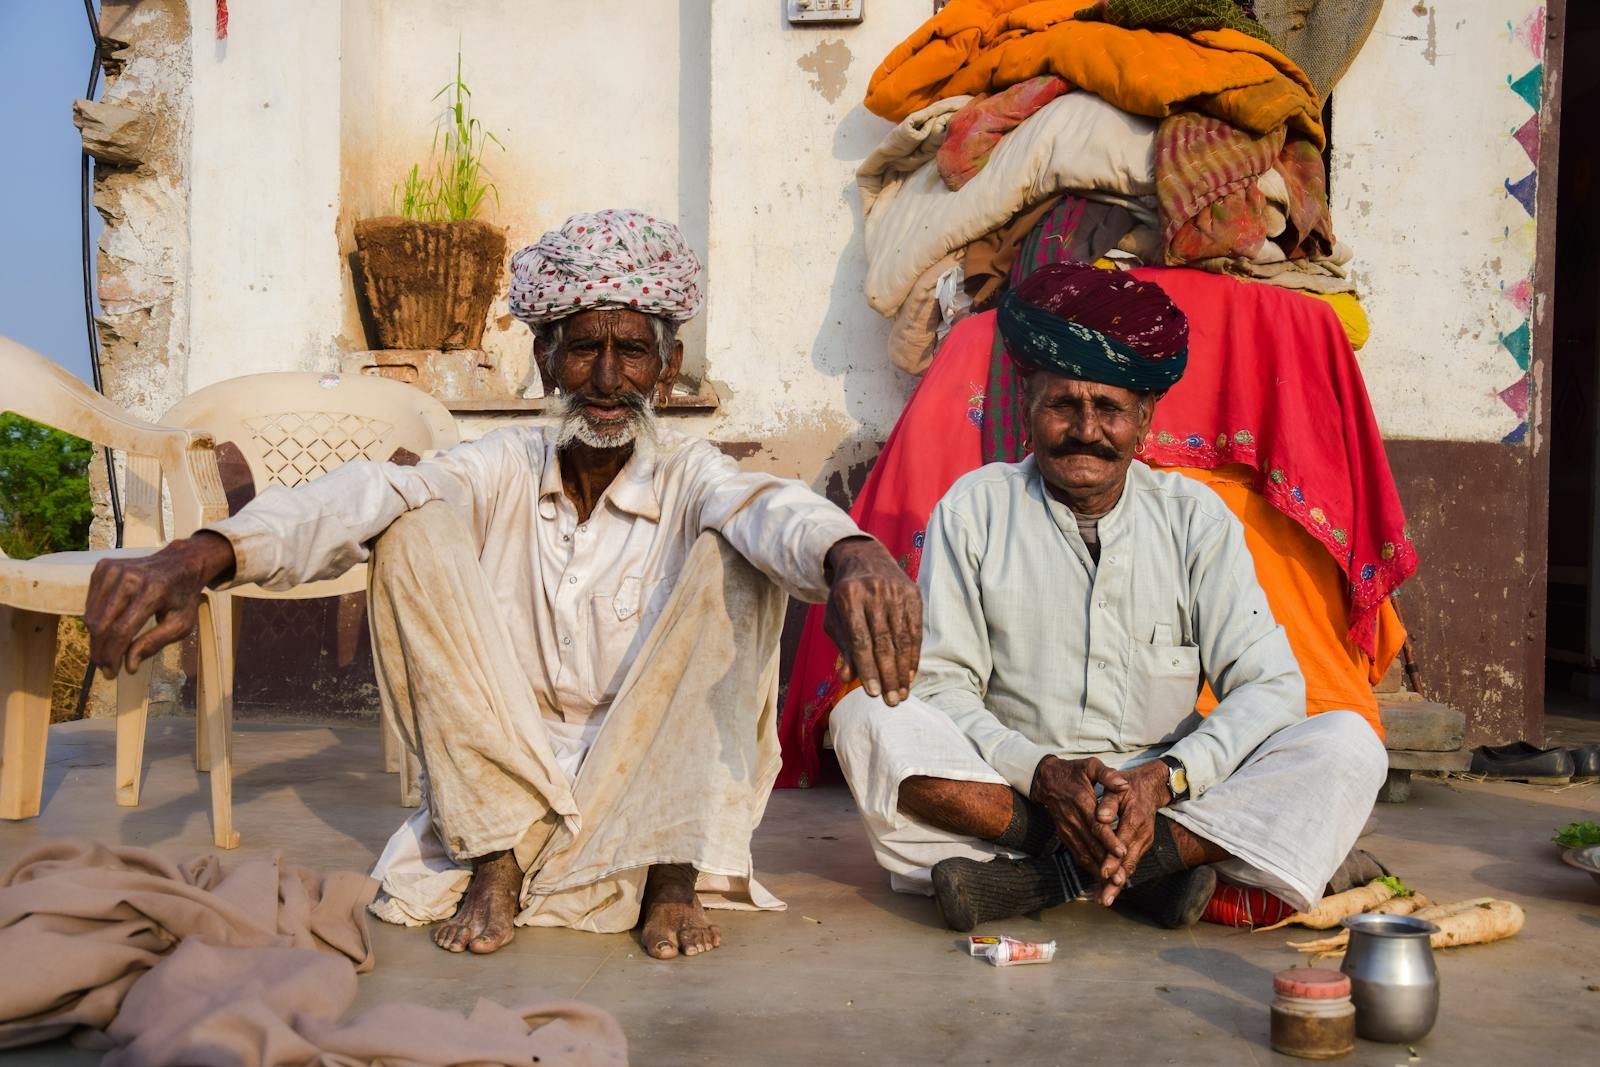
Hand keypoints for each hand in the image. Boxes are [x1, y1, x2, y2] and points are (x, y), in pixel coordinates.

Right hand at [85, 532, 236, 678]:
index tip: (111, 673)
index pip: (122, 630)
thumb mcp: (181, 623)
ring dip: (96, 639)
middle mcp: (130, 578)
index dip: (113, 655)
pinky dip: (96, 619)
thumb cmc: (182, 597)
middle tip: (105, 667)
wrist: (179, 562)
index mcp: (153, 591)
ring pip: (91, 615)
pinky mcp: (103, 567)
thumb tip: (129, 666)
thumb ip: (155, 643)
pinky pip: (90, 602)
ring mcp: (113, 569)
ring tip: (107, 651)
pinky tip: (108, 627)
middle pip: (102, 625)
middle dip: (100, 651)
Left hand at [822, 537, 921, 705]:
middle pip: (884, 642)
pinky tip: (910, 674)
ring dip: (903, 670)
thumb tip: (847, 678)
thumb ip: (843, 647)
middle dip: (888, 675)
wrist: (865, 558)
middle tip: (892, 701)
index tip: (872, 693)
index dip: (867, 668)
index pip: (860, 640)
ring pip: (902, 638)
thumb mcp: (836, 618)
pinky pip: (915, 630)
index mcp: (849, 597)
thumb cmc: (846, 597)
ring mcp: (896, 591)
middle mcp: (874, 592)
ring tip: (902, 692)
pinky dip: (914, 655)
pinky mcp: (913, 593)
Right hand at [1030, 755, 1128, 871]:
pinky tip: (1100, 878)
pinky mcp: (1064, 835)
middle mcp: (1073, 819)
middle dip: (1106, 863)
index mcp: (1082, 802)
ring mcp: (1067, 829)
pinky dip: (1088, 868)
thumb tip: (1124, 784)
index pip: (1097, 825)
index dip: (1109, 840)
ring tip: (1112, 885)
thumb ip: (1108, 775)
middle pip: (1092, 845)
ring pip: (1084, 853)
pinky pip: (1076, 854)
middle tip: (1121, 879)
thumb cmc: (1073, 772)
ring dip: (1098, 870)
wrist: (1046, 779)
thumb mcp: (1090, 766)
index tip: (1122, 853)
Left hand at [1091, 759, 1172, 905]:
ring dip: (1118, 885)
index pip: (1123, 843)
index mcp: (1135, 819)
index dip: (1113, 860)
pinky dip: (1120, 877)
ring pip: (1130, 867)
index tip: (1103, 873)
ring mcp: (1143, 842)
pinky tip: (1109, 889)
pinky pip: (1130, 864)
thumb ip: (1109, 803)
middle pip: (1128, 863)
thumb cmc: (1129, 786)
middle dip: (1116, 882)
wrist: (1152, 786)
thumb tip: (1101, 817)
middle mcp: (1142, 835)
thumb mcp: (1118, 788)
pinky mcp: (1141, 845)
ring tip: (1105, 900)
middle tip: (1105, 899)